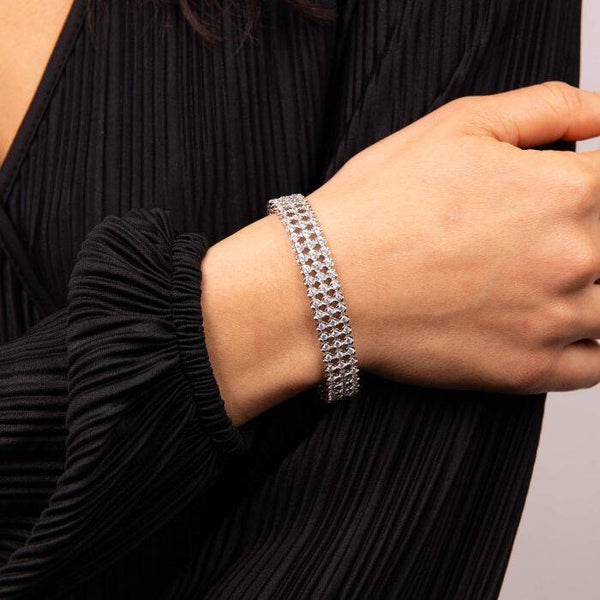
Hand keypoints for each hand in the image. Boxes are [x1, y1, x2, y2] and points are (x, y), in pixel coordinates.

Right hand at [307, 81, 599, 395]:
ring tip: (543, 278)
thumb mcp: (457, 125)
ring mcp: (553, 319)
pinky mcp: (527, 369)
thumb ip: (547, 108)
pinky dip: (588, 344)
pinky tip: (556, 325)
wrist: (324, 285)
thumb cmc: (376, 209)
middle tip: (529, 239)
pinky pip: (596, 364)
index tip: (567, 197)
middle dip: (588, 233)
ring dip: (592, 289)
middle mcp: (574, 256)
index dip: (590, 184)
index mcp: (567, 191)